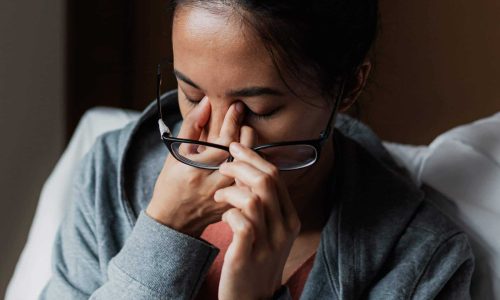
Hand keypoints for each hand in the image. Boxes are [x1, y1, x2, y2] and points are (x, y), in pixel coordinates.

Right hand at [146, 98, 252, 236]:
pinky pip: (250, 184)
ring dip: (252, 151)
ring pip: (249, 170)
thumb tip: (207, 102)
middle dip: (248, 134)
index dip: (232, 121)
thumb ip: (192, 127)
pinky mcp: (233, 206)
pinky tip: (252, 160)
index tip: (237, 107)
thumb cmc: (171, 183)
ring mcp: (224, 198)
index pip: (222, 141)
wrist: (172, 221)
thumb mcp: (176, 154)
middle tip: (246, 122)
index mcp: (194, 170)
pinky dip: (253, 169)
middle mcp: (211, 185)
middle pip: (241, 156)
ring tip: (249, 139)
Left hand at [215, 142, 300, 299]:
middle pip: (266, 181)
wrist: (253, 298)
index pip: (275, 176)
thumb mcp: (270, 231)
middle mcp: (284, 228)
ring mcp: (268, 242)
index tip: (236, 148)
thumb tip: (249, 171)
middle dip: (241, 165)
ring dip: (230, 190)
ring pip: (253, 198)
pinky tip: (222, 216)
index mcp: (290, 218)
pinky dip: (228, 213)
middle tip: (223, 166)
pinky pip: (240, 222)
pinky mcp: (248, 255)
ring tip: (218, 196)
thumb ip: (266, 204)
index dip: (254, 157)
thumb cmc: (256, 258)